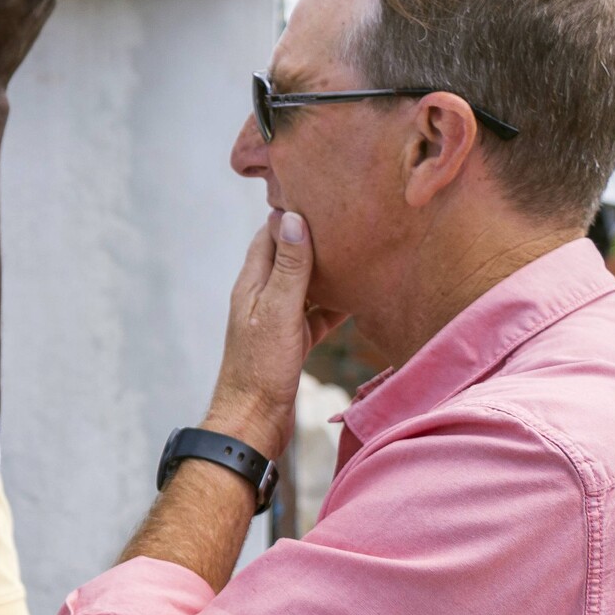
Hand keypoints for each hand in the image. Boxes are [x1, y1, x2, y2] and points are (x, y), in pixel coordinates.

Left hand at [203, 210, 345, 461]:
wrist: (253, 423)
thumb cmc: (260, 370)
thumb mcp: (278, 312)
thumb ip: (288, 269)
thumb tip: (292, 217)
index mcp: (252, 284)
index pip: (271, 234)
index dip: (294, 211)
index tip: (323, 191)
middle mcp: (262, 296)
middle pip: (292, 255)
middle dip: (318, 237)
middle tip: (353, 217)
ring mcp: (278, 319)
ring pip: (308, 284)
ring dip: (331, 270)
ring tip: (363, 250)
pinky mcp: (293, 340)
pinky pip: (318, 312)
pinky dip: (337, 303)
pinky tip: (361, 295)